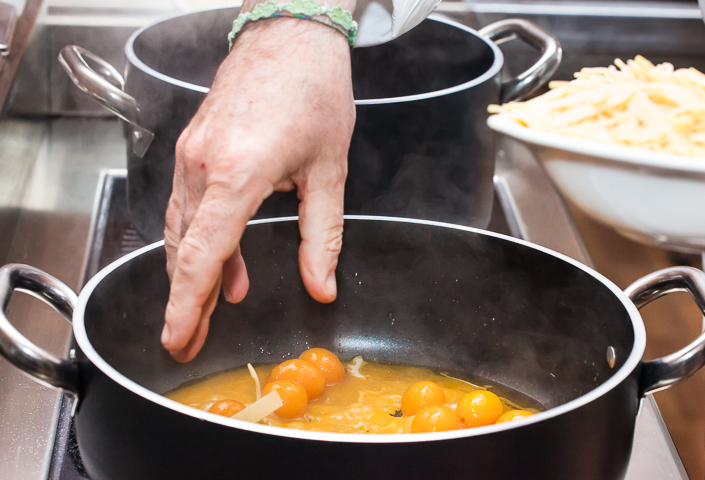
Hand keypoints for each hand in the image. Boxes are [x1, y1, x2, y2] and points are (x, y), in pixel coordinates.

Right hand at [161, 17, 355, 361]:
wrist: (290, 36)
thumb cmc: (313, 92)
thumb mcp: (329, 172)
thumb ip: (323, 237)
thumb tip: (322, 285)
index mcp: (239, 171)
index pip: (204, 252)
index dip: (188, 302)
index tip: (177, 336)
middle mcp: (204, 163)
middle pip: (186, 248)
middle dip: (187, 300)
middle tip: (189, 340)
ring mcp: (193, 153)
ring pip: (183, 229)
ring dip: (194, 272)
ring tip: (209, 310)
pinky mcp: (194, 146)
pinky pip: (189, 205)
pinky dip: (200, 239)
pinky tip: (222, 261)